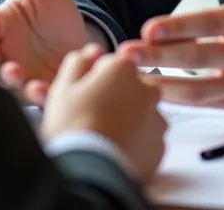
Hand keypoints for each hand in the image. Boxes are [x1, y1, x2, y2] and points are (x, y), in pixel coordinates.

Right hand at [0, 0, 87, 100]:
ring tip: (17, 76)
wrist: (80, 38)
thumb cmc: (51, 12)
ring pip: (6, 86)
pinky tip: (45, 90)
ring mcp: (20, 76)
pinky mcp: (40, 92)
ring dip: (9, 83)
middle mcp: (2, 54)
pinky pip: (34, 100)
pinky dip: (38, 97)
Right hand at [42, 44, 166, 182]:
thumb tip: (93, 52)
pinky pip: (147, 138)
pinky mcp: (159, 148)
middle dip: (115, 97)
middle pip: (130, 87)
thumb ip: (79, 61)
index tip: (85, 94)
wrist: (90, 172)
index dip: (95, 79)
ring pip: (141, 112)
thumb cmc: (74, 126)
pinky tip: (115, 150)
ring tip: (103, 136)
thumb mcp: (64, 86)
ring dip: (127, 119)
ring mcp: (156, 119)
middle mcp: (147, 89)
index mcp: (124, 68)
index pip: (111, 64)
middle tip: (92, 116)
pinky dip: (135, 142)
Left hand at [120, 0, 223, 111]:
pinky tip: (157, 91)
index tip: (149, 29)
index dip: (180, 27)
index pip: (212, 23)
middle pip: (201, 57)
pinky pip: (210, 103)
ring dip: (164, 83)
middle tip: (128, 53)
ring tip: (133, 77)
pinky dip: (183, 99)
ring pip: (202, 89)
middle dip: (160, 57)